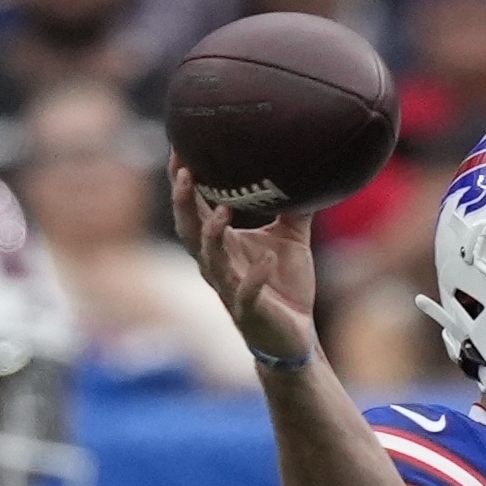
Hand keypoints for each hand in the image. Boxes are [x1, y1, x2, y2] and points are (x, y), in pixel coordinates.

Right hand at [169, 163, 317, 364]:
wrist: (297, 336)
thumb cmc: (286, 285)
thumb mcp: (290, 239)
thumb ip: (293, 208)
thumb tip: (306, 171)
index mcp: (221, 245)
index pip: (193, 208)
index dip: (182, 181)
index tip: (179, 149)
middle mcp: (216, 265)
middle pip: (189, 230)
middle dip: (183, 202)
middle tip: (184, 172)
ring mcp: (230, 290)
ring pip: (211, 261)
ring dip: (213, 235)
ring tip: (224, 210)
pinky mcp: (250, 313)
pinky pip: (246, 294)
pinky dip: (255, 276)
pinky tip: (266, 258)